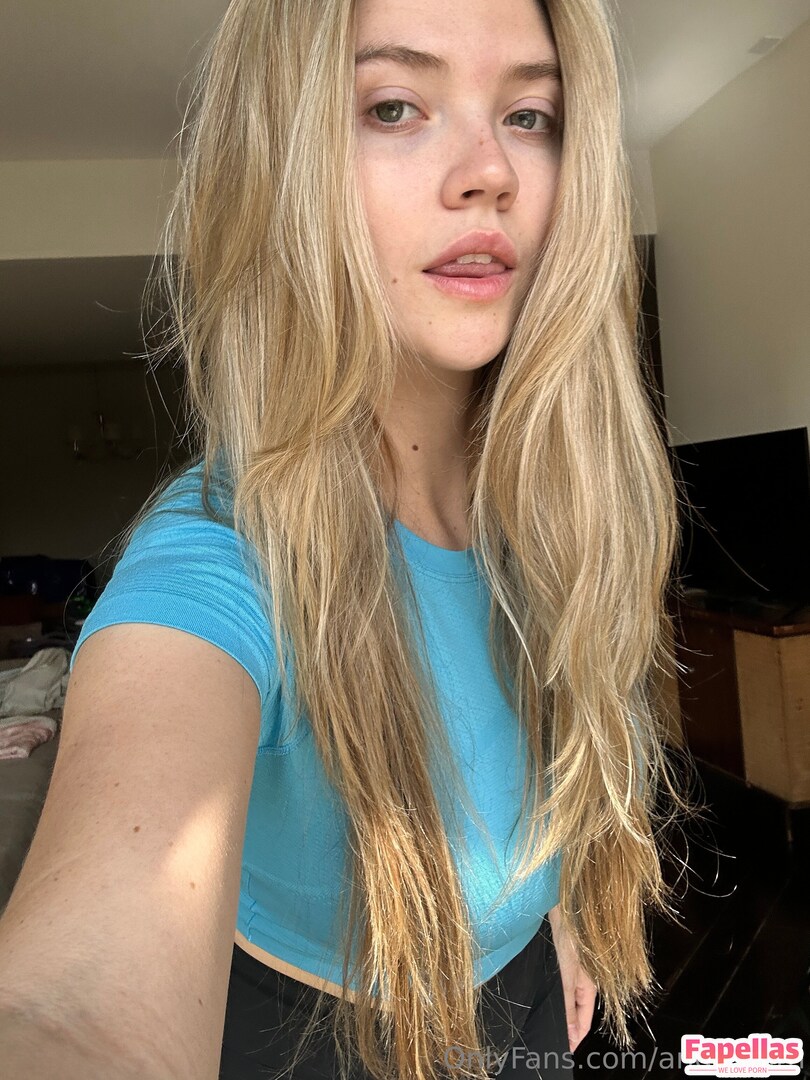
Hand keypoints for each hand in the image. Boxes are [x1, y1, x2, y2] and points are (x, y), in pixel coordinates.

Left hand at [546, 904, 596, 1053]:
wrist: (560, 898)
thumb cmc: (568, 931)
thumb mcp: (567, 972)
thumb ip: (569, 1003)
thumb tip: (572, 1034)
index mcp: (589, 985)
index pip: (584, 1022)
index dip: (574, 1038)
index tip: (562, 1051)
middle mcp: (582, 979)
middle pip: (576, 1011)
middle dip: (566, 1026)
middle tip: (548, 1039)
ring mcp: (571, 968)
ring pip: (566, 998)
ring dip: (558, 1010)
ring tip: (542, 1022)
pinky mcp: (560, 958)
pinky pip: (558, 984)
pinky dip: (552, 993)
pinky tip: (539, 995)